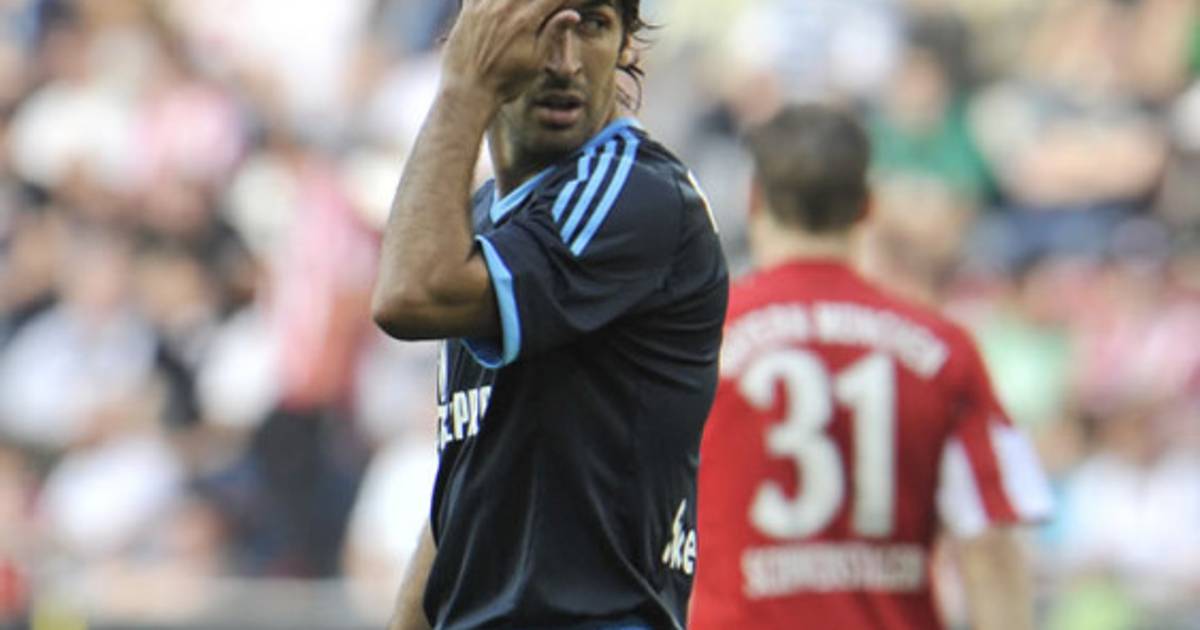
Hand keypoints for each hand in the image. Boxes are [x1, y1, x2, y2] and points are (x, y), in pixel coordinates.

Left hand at [441, 0, 574, 104]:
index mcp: (526, 20)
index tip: (569, 5)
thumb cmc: (505, 82)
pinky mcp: (468, 9)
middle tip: (544, 9)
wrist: (467, 91)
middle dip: (541, 2)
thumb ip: (553, 33)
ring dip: (518, 1)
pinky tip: (498, 7)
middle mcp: (504, 7)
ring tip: (523, 10)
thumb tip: (573, 14)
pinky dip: (490, 0)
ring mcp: (483, 5)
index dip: (564, 1)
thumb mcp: (535, 62)